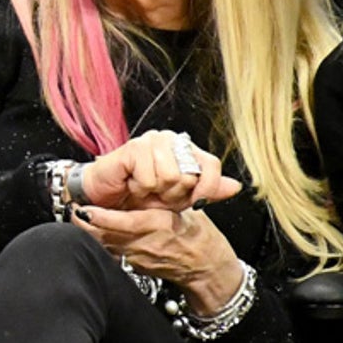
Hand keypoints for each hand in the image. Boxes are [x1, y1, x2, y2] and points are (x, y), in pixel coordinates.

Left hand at [74, 205, 245, 312]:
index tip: (86, 208)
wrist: (206, 268)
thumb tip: (144, 179)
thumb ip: (163, 198)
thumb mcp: (183, 212)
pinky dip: (99, 242)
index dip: (103, 217)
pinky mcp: (133, 266)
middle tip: (71, 211)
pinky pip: (110, 253)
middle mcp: (145, 244)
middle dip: (85, 225)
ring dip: (88, 233)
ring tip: (74, 218)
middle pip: (106, 236)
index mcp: (160, 226)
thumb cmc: (198, 236)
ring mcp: (137, 257)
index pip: (126, 222)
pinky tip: (89, 233)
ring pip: (104, 245)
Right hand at [78, 129, 241, 211]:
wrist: (106, 199)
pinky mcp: (134, 147)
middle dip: (173, 194)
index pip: (211, 165)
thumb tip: (236, 186)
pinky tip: (131, 184)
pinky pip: (150, 177)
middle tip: (157, 194)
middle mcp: (171, 140)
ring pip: (171, 176)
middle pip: (190, 174)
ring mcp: (152, 141)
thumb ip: (207, 190)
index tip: (194, 202)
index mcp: (185, 149)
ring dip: (155, 192)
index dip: (206, 188)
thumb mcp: (180, 198)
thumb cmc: (140, 196)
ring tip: (143, 189)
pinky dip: (140, 188)